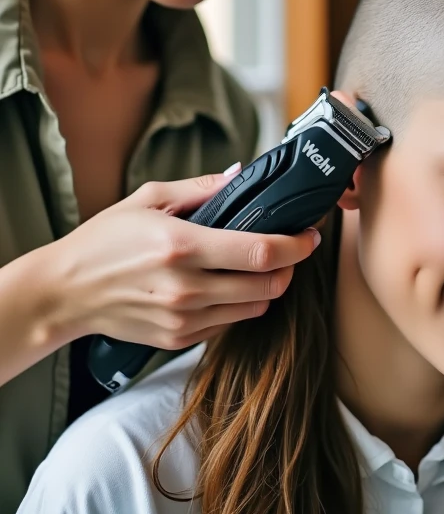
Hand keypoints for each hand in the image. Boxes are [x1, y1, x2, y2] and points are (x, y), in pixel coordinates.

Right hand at [47, 171, 320, 350]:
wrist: (65, 293)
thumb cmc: (104, 240)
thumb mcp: (149, 198)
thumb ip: (201, 187)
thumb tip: (241, 173)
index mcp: (182, 245)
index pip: (260, 252)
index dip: (296, 245)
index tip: (309, 236)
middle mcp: (186, 288)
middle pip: (267, 286)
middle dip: (289, 269)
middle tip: (291, 251)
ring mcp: (182, 319)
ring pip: (253, 309)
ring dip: (268, 289)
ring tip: (261, 268)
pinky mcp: (177, 340)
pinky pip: (228, 325)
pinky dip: (239, 306)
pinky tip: (228, 287)